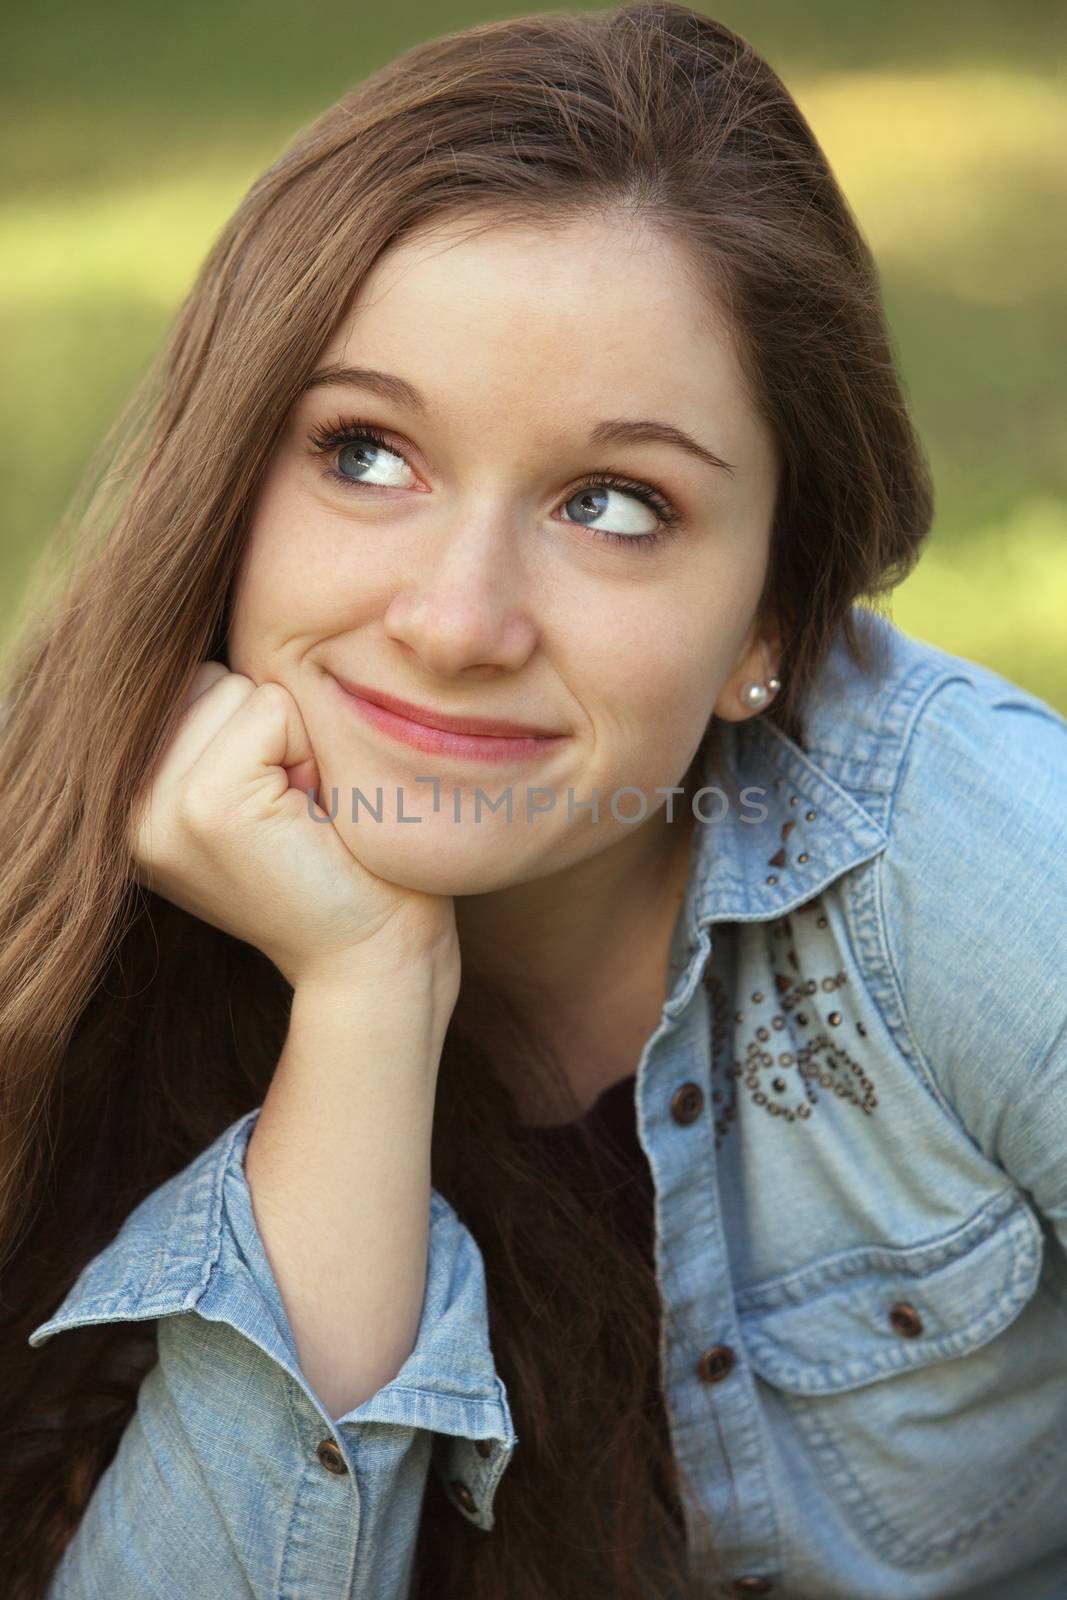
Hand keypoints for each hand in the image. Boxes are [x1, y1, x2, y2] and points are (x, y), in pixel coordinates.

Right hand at [128, 662, 458, 992]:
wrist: (377, 958)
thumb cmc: (346, 865)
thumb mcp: (264, 787)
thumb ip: (221, 728)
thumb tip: (221, 632)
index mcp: (132, 799)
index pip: (191, 681)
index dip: (261, 728)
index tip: (282, 807)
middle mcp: (125, 806)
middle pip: (209, 676)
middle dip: (274, 729)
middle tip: (298, 813)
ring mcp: (155, 809)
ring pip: (238, 688)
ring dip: (294, 739)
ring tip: (303, 815)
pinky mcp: (204, 809)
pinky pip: (269, 710)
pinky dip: (309, 750)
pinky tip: (313, 818)